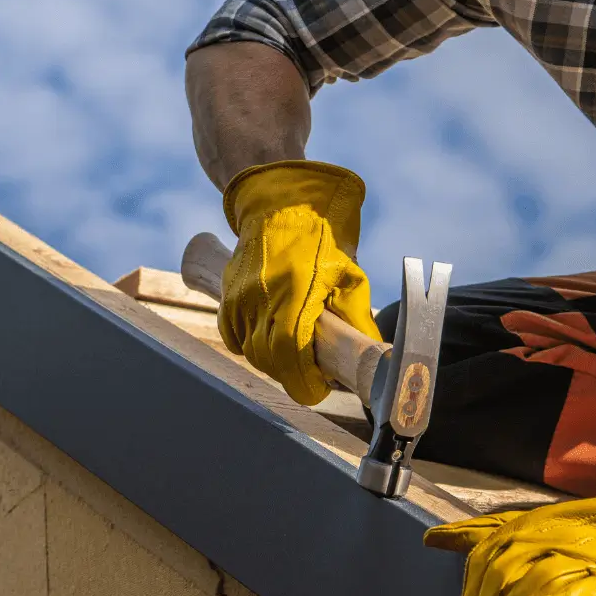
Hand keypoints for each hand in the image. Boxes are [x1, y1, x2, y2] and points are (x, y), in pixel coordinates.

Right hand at [218, 160, 382, 404]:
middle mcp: (261, 296)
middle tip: (312, 375)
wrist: (280, 205)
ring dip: (273, 361)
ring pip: (250, 350)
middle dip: (291, 374)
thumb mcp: (349, 274)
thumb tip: (368, 355)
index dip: (303, 380)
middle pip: (269, 358)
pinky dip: (250, 344)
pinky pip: (233, 335)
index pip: (290, 352)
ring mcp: (239, 296)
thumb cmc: (321, 238)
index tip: (318, 390)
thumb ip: (355, 317)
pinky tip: (270, 338)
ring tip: (295, 354)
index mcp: (295, 291)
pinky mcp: (227, 294)